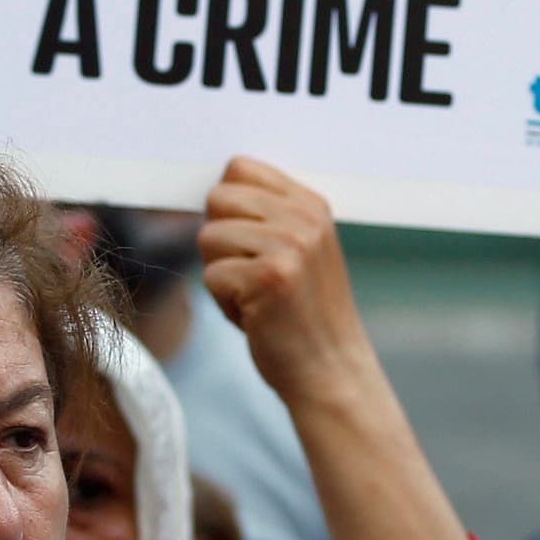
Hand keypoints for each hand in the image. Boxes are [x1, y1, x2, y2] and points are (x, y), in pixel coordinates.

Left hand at [199, 156, 376, 404]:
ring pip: (208, 237)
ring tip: (257, 298)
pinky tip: (257, 317)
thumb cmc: (303, 314)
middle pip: (217, 198)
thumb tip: (212, 190)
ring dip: (222, 275)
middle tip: (252, 275)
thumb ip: (267, 216)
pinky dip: (224, 303)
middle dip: (220, 241)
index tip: (247, 242)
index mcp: (311, 204)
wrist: (331, 371)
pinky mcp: (271, 278)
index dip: (228, 206)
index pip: (239, 168)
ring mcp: (290, 246)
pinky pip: (210, 275)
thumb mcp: (299, 251)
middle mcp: (304, 218)